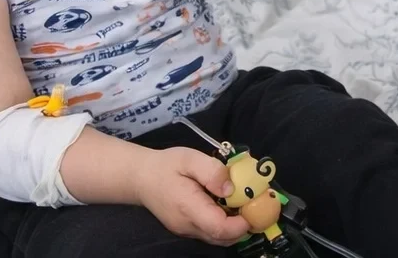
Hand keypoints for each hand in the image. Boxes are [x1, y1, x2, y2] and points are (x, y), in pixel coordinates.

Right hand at [132, 147, 251, 245]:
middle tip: (256, 205)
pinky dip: (225, 225)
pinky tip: (229, 206)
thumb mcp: (189, 158)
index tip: (255, 208)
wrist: (140, 178)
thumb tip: (231, 188)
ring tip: (245, 204)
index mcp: (189, 208)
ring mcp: (187, 230)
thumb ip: (212, 171)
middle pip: (222, 238)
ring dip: (235, 227)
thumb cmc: (166, 166)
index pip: (219, 228)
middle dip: (244, 226)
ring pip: (217, 238)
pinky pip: (210, 233)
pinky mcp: (187, 229)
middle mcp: (188, 226)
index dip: (241, 224)